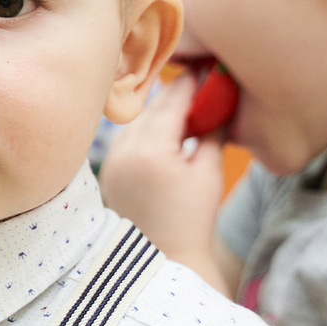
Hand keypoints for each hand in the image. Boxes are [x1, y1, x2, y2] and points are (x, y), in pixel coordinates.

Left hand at [100, 74, 225, 269]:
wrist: (164, 260)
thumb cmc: (192, 219)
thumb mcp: (208, 172)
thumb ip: (212, 132)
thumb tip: (218, 103)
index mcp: (150, 148)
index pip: (172, 101)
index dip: (192, 82)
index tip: (207, 66)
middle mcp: (123, 149)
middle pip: (152, 107)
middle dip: (176, 93)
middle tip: (199, 76)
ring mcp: (112, 161)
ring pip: (138, 122)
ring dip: (160, 111)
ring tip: (185, 103)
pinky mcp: (109, 172)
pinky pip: (128, 139)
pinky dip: (147, 130)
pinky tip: (166, 130)